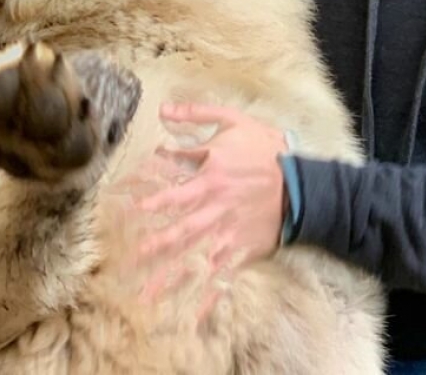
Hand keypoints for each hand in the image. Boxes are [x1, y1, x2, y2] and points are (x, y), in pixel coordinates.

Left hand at [133, 103, 287, 306]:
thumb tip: (163, 110)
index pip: (172, 189)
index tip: (125, 204)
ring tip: (147, 294)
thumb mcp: (233, 121)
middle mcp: (215, 204)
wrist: (301, 182)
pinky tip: (193, 316)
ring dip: (170, 276)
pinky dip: (209, 297)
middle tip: (130, 257)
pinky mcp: (242, 249)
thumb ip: (197, 114)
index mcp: (211, 173)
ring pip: (194, 256)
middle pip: (179, 229)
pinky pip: (222, 275)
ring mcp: (228, 230)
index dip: (147, 197)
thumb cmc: (266, 149)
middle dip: (154, 245)